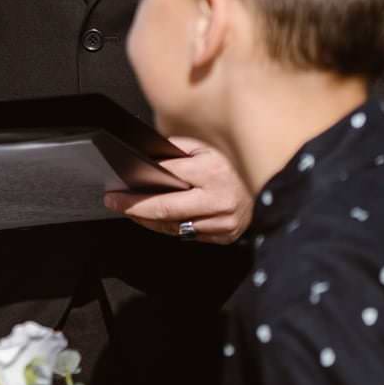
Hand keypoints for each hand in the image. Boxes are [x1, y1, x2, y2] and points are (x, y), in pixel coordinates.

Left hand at [104, 138, 253, 244]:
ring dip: (147, 220)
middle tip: (114, 203)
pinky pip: (187, 235)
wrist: (270, 187)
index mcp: (213, 172)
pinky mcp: (224, 236)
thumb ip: (178, 150)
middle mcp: (219, 200)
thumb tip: (148, 156)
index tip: (119, 187)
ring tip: (130, 210)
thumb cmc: (231, 165)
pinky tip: (153, 220)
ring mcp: (223, 222)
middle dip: (135, 207)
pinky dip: (168, 227)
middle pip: (166, 209)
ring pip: (174, 226)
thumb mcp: (206, 148)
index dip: (140, 184)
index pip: (167, 178)